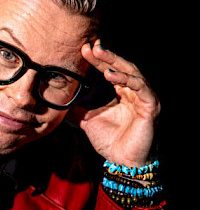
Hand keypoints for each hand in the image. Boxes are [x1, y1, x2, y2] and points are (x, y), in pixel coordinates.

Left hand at [75, 40, 160, 166]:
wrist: (123, 163)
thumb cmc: (111, 143)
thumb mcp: (88, 122)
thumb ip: (77, 110)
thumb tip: (60, 102)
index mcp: (123, 94)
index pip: (111, 71)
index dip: (98, 60)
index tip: (83, 49)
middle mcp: (135, 93)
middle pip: (121, 67)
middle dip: (106, 56)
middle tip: (91, 46)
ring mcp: (144, 98)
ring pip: (132, 73)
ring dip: (115, 63)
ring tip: (99, 55)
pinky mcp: (151, 106)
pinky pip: (141, 87)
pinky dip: (126, 79)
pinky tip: (111, 75)